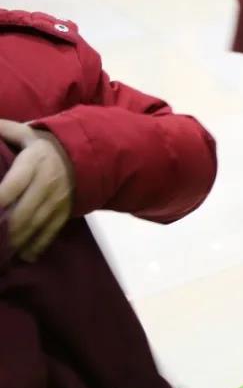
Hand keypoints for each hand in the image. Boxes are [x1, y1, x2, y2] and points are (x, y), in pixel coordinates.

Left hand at [0, 121, 74, 262]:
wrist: (89, 154)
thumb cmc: (50, 144)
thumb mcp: (29, 132)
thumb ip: (5, 130)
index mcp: (35, 163)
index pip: (13, 184)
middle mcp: (46, 184)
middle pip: (22, 213)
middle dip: (3, 229)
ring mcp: (57, 201)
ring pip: (34, 226)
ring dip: (15, 241)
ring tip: (1, 252)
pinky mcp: (64, 212)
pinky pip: (50, 232)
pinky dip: (36, 246)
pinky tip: (23, 257)